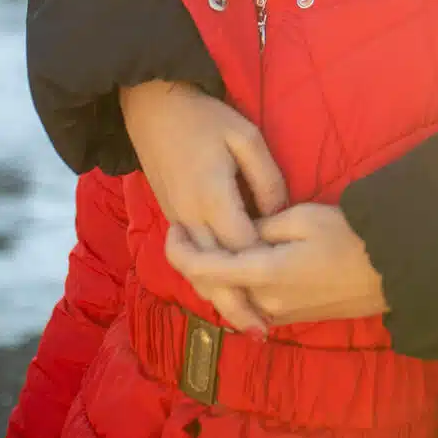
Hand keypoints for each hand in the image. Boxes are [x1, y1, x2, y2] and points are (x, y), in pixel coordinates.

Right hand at [121, 81, 288, 331]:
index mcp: (212, 197)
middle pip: (214, 271)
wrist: (151, 106)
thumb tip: (279, 215)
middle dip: (237, 304)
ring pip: (197, 269)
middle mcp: (190, 216)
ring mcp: (176, 218)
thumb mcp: (246, 136)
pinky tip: (222, 288)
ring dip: (218, 297)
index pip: (241, 245)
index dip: (262, 267)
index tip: (285, 290)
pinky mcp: (170, 215)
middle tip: (261, 331)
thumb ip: (266, 177)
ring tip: (244, 322)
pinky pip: (189, 256)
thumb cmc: (205, 117)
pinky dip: (205, 277)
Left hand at [165, 203, 388, 326]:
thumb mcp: (304, 217)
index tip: (172, 228)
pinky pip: (249, 302)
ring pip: (230, 295)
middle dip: (194, 260)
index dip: (179, 250)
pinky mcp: (290, 317)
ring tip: (211, 242)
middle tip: (186, 231)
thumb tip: (240, 229)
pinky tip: (238, 263)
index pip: (203, 268)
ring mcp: (277, 313)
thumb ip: (262, 225)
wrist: (392, 271)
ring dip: (215, 273)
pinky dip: (235, 284)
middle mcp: (264, 301)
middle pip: (211, 286)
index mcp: (264, 273)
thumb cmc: (350, 236)